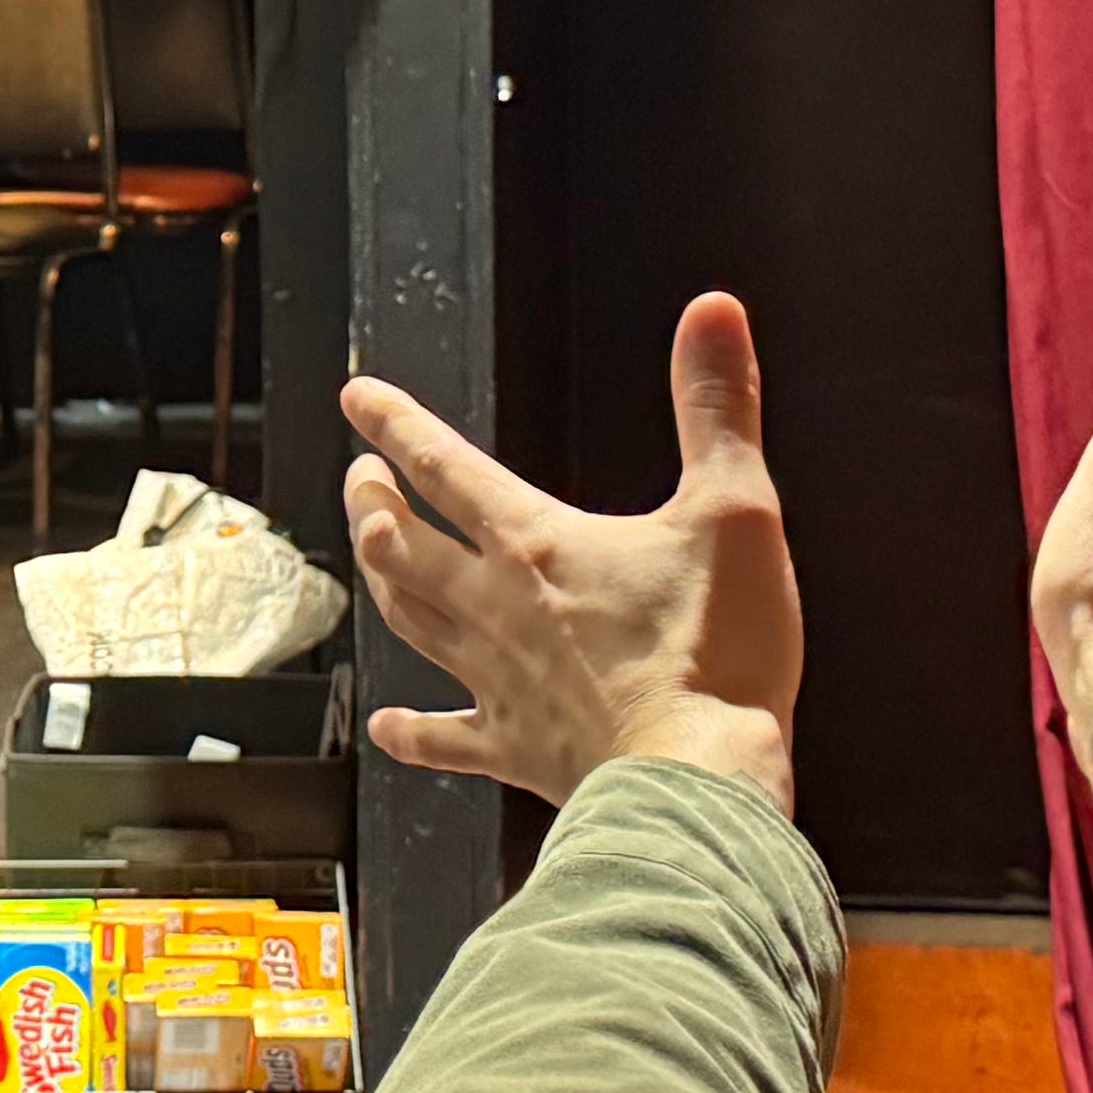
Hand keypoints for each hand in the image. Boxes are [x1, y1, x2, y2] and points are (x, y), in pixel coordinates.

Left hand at [340, 292, 803, 810]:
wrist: (700, 778)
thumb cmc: (716, 653)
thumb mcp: (735, 510)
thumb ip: (717, 407)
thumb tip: (713, 313)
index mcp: (537, 546)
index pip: (446, 467)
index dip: (397, 425)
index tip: (357, 398)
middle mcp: (497, 608)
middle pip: (404, 545)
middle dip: (371, 503)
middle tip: (358, 478)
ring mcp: (499, 682)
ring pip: (409, 623)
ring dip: (381, 584)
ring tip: (368, 557)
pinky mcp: (516, 749)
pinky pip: (445, 738)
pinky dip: (410, 733)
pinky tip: (386, 727)